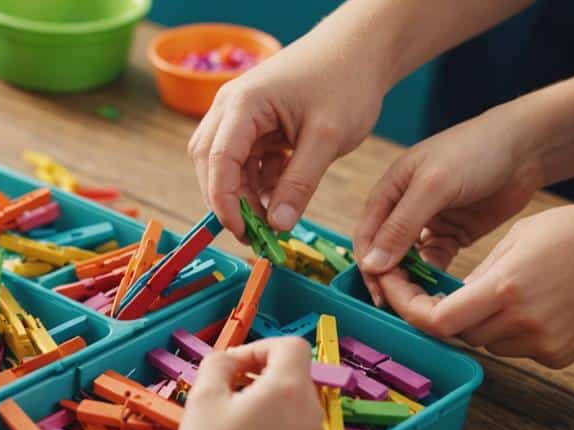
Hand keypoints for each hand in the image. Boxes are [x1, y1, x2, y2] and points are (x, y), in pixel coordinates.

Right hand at [177, 338, 326, 429]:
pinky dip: (276, 424)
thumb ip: (217, 364)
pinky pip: (296, 428)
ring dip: (268, 399)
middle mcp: (310, 412)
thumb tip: (228, 361)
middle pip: (293, 374)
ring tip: (235, 419)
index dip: (259, 347)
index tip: (234, 364)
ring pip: (295, 402)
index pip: (289, 346)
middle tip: (228, 390)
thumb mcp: (204, 398)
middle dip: (260, 374)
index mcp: (289, 389)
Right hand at [188, 26, 387, 236]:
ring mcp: (241, 117)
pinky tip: (282, 199)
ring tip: (273, 223)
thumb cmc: (345, 81)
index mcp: (242, 104)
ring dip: (246, 196)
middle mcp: (231, 108)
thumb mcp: (326, 138)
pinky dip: (260, 185)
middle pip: (212, 165)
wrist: (361, 50)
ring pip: (227, 166)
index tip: (243, 233)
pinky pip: (248, 163)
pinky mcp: (256, 126)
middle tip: (256, 236)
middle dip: (230, 203)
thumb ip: (300, 183)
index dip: (224, 202)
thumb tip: (278, 226)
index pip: (218, 160)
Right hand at [353, 106, 542, 305]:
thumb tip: (372, 264)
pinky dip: (434, 276)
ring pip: (408, 260)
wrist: (528, 146)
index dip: (369, 266)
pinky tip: (440, 290)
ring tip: (421, 303)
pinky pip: (434, 261)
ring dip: (410, 280)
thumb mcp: (434, 185)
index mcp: (389, 191)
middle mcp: (403, 208)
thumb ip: (402, 225)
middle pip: (384, 252)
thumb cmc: (475, 151)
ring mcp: (428, 222)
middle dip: (388, 278)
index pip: (367, 236)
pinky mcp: (452, 233)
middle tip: (402, 307)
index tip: (381, 294)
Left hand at [379, 204, 573, 367]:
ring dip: (480, 323)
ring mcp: (540, 344)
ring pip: (486, 342)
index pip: (433, 319)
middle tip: (444, 291)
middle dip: (446, 313)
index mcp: (503, 288)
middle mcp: (518, 323)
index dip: (407, 310)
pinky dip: (512, 331)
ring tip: (506, 290)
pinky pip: (517, 349)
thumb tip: (455, 294)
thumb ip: (482, 270)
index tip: (397, 295)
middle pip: (457, 331)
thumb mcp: (523, 235)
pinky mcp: (558, 356)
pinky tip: (536, 303)